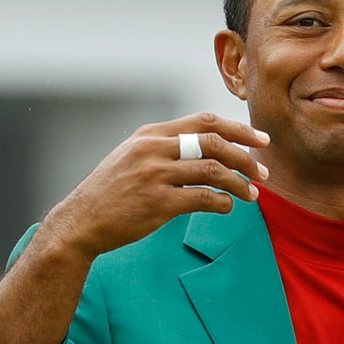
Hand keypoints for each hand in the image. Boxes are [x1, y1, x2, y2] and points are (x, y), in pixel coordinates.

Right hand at [36, 112, 269, 262]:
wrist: (81, 221)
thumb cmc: (110, 193)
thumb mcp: (131, 157)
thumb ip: (164, 149)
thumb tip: (205, 149)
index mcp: (150, 135)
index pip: (205, 122)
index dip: (238, 129)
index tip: (260, 140)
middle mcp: (154, 150)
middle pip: (215, 142)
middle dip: (246, 157)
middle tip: (263, 172)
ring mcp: (155, 176)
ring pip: (214, 170)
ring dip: (240, 183)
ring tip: (251, 194)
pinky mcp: (158, 204)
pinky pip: (204, 199)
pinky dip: (223, 203)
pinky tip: (228, 207)